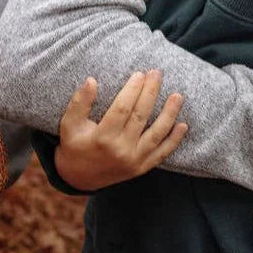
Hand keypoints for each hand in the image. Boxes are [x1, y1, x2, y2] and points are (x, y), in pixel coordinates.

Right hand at [54, 70, 186, 190]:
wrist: (78, 179)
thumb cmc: (74, 145)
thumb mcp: (69, 125)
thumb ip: (79, 103)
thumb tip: (91, 80)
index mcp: (102, 138)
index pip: (122, 108)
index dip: (132, 90)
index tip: (140, 74)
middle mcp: (120, 150)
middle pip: (140, 116)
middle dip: (150, 93)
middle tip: (157, 74)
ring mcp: (133, 161)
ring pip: (156, 134)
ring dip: (169, 114)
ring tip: (177, 96)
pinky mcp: (141, 168)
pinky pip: (162, 153)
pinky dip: (174, 140)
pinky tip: (183, 125)